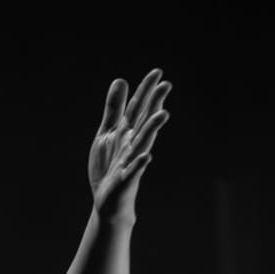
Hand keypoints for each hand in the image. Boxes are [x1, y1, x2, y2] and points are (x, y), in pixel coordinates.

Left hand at [88, 68, 170, 219]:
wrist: (108, 201)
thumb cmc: (110, 166)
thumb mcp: (108, 133)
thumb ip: (114, 108)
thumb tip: (121, 79)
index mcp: (128, 132)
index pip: (139, 108)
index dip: (147, 91)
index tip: (158, 72)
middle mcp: (133, 144)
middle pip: (145, 121)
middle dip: (154, 104)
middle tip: (167, 85)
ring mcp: (130, 162)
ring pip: (143, 143)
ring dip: (153, 129)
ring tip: (163, 114)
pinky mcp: (125, 180)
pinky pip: (134, 171)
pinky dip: (140, 164)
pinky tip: (147, 156)